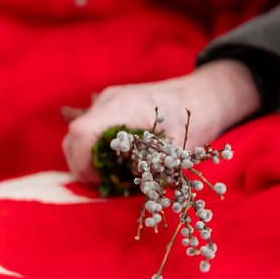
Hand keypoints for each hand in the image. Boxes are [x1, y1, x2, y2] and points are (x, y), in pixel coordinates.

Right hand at [62, 60, 259, 181]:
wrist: (206, 93)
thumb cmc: (197, 121)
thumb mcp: (174, 151)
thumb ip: (145, 167)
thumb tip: (121, 184)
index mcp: (124, 108)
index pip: (81, 133)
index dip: (82, 163)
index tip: (99, 181)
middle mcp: (111, 99)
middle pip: (73, 134)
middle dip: (80, 164)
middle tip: (102, 183)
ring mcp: (109, 98)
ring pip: (79, 131)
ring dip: (85, 156)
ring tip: (108, 173)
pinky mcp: (112, 103)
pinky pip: (91, 126)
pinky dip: (93, 146)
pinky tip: (111, 158)